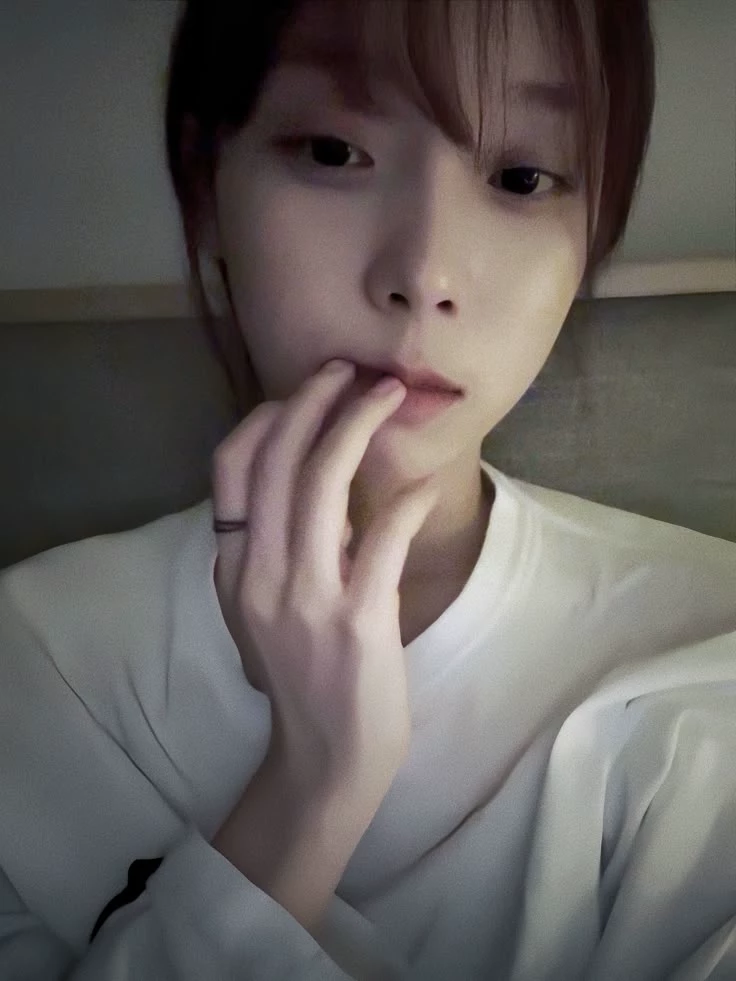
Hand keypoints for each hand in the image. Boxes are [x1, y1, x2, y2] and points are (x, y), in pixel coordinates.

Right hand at [211, 359, 439, 808]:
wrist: (323, 760)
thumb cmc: (302, 681)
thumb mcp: (266, 611)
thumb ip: (277, 549)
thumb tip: (319, 483)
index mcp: (235, 570)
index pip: (232, 469)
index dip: (266, 418)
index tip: (301, 393)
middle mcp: (260, 574)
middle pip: (277, 461)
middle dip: (314, 401)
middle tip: (349, 369)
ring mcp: (307, 596)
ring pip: (321, 483)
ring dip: (357, 426)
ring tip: (387, 393)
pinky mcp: (357, 619)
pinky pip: (382, 536)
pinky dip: (406, 499)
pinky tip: (426, 483)